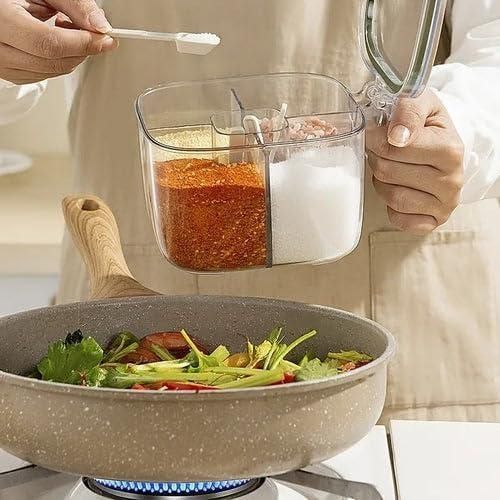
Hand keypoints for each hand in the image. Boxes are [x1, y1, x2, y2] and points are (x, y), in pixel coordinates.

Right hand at [0, 0, 116, 84]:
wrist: (0, 5)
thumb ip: (73, 4)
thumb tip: (100, 25)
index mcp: (0, 20)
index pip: (48, 43)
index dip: (81, 43)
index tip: (104, 39)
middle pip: (52, 61)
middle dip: (80, 48)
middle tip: (91, 31)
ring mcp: (2, 64)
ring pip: (51, 71)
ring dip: (70, 54)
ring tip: (65, 27)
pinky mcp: (9, 72)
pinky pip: (43, 75)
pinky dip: (58, 60)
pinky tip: (54, 39)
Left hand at [366, 89, 463, 233]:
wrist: (440, 141)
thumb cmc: (426, 124)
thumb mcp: (420, 102)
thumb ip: (408, 109)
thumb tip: (396, 136)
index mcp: (450, 149)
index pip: (393, 148)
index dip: (376, 138)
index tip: (379, 132)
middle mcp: (452, 180)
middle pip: (387, 173)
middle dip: (378, 159)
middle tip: (383, 151)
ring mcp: (445, 204)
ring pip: (392, 198)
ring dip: (382, 183)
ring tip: (391, 169)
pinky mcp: (434, 220)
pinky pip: (399, 220)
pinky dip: (392, 207)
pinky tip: (399, 189)